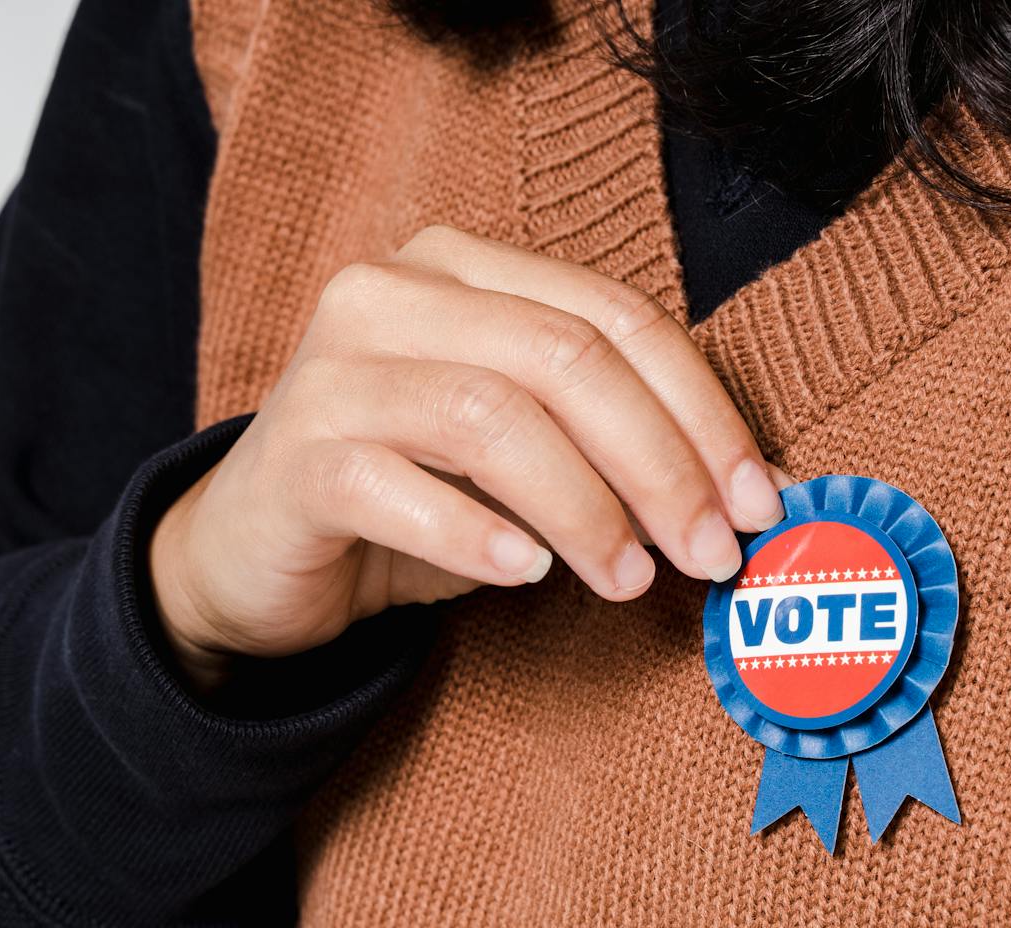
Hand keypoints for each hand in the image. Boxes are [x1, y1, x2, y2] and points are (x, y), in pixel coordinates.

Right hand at [150, 224, 790, 690]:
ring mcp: (332, 370)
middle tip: (709, 554)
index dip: (701, 410)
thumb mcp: (517, 457)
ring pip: (490, 414)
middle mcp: (389, 293)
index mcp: (459, 267)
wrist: (254, 555)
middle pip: (563, 358)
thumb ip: (606, 447)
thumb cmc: (405, 498)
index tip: (756, 502)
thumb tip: (739, 496)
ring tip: (628, 578)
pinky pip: (397, 486)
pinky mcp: (294, 457)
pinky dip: (474, 534)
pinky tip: (524, 575)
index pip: (612, 317)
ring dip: (583, 506)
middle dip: (659, 463)